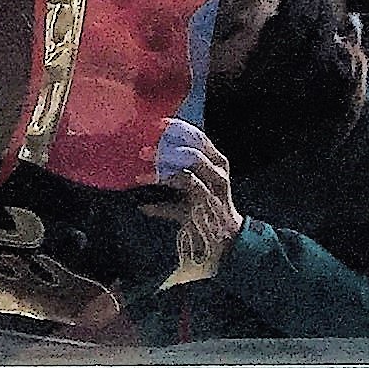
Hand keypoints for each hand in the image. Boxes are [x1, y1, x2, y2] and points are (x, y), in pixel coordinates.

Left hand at [153, 122, 242, 262]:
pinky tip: (145, 205)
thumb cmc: (207, 216)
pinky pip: (183, 195)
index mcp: (216, 164)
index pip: (199, 139)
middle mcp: (218, 173)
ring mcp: (214, 189)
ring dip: (163, 169)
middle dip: (169, 147)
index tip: (158, 124)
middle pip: (195, 150)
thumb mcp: (189, 197)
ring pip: (189, 170)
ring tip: (142, 172)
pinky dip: (161, 201)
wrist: (226, 243)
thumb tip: (144, 194)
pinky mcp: (207, 206)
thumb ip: (170, 189)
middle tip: (144, 150)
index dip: (180, 129)